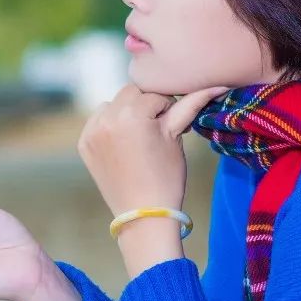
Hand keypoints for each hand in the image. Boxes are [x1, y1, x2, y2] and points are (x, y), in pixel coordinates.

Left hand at [77, 83, 228, 216]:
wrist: (144, 215)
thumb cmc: (166, 177)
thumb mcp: (176, 137)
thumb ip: (189, 106)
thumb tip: (216, 86)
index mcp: (132, 114)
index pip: (155, 95)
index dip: (168, 109)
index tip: (170, 128)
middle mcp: (107, 118)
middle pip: (131, 93)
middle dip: (145, 106)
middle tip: (156, 130)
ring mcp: (92, 131)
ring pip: (112, 103)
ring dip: (125, 112)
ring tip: (138, 136)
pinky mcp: (84, 143)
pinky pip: (98, 120)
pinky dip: (110, 124)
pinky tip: (123, 143)